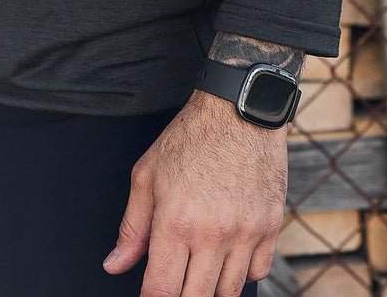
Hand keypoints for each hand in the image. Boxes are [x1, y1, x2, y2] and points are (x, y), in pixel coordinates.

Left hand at [104, 90, 287, 296]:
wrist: (238, 109)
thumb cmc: (189, 138)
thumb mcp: (148, 174)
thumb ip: (132, 226)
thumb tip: (115, 265)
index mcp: (176, 221)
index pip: (161, 290)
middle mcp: (213, 234)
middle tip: (174, 283)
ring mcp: (246, 233)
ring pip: (230, 292)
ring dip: (211, 289)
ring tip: (199, 271)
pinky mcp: (271, 226)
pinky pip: (258, 272)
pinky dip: (242, 272)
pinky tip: (228, 255)